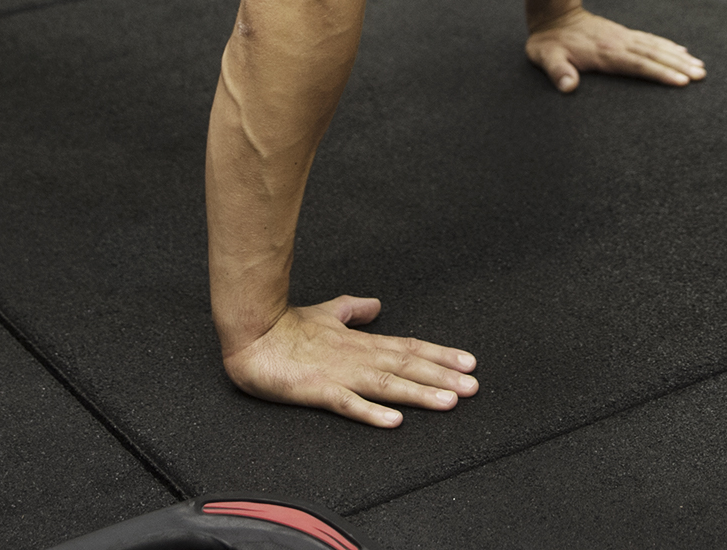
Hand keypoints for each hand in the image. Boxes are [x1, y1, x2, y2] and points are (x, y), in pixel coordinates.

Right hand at [221, 295, 478, 428]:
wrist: (252, 336)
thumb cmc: (287, 327)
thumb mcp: (328, 313)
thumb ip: (354, 310)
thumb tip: (377, 305)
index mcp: (362, 342)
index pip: (409, 348)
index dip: (440, 356)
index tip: (469, 363)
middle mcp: (358, 357)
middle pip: (408, 367)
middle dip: (443, 377)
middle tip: (474, 386)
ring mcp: (340, 374)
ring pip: (388, 385)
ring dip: (420, 394)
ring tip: (449, 402)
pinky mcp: (318, 390)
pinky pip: (348, 404)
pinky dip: (371, 412)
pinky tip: (393, 422)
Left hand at [526, 4, 706, 93]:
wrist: (553, 15)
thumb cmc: (549, 43)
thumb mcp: (546, 58)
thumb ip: (558, 71)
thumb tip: (568, 87)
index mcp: (605, 53)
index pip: (638, 65)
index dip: (660, 73)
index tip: (681, 81)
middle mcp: (619, 43)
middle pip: (654, 55)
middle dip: (679, 66)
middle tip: (702, 75)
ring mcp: (623, 37)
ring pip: (656, 47)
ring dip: (679, 56)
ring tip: (700, 66)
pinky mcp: (623, 35)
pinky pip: (650, 40)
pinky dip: (667, 46)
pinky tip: (681, 51)